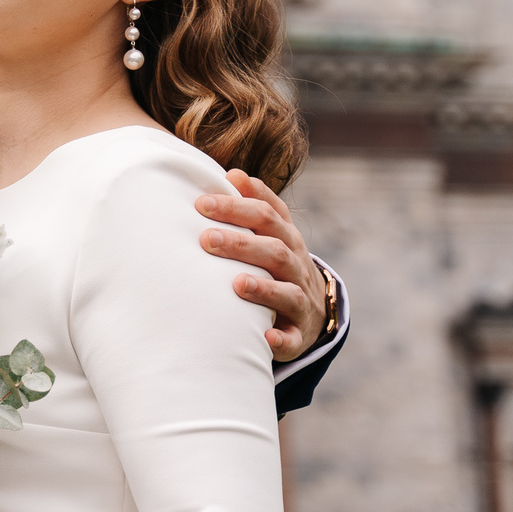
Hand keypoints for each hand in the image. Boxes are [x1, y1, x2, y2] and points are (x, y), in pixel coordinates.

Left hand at [196, 172, 329, 361]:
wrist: (310, 310)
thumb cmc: (275, 263)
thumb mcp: (271, 232)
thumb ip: (254, 203)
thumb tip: (233, 172)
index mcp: (285, 238)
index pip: (266, 216)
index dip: (236, 207)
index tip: (201, 203)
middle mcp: (296, 266)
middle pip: (274, 250)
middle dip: (241, 244)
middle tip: (206, 239)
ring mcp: (300, 300)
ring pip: (287, 292)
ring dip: (263, 289)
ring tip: (236, 284)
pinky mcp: (299, 334)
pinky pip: (293, 338)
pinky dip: (281, 339)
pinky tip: (265, 336)